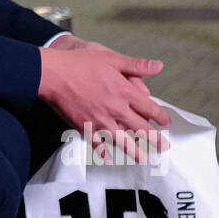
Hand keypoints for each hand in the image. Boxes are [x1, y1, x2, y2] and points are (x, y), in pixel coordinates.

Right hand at [38, 44, 169, 164]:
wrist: (52, 75)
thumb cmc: (79, 63)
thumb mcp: (110, 58)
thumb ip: (136, 65)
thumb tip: (158, 66)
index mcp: (124, 91)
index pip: (149, 109)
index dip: (160, 117)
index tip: (165, 122)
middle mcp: (115, 109)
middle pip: (141, 129)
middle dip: (155, 139)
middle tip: (163, 147)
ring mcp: (100, 121)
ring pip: (123, 141)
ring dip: (135, 152)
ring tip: (144, 159)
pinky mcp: (85, 127)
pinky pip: (98, 145)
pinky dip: (104, 153)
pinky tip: (109, 158)